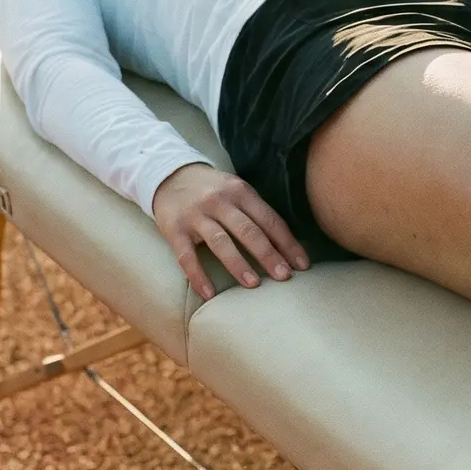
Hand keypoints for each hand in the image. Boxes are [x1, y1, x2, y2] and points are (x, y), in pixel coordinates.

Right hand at [151, 162, 308, 300]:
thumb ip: (257, 213)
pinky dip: (198, 276)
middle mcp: (219, 201)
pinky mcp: (175, 229)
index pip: (269, 219)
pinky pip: (186, 256)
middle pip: (248, 230)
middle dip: (268, 254)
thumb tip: (287, 246)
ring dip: (238, 264)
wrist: (169, 175)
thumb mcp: (237, 190)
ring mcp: (196, 215)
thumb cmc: (213, 190)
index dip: (287, 243)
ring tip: (254, 284)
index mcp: (241, 191)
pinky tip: (209, 294)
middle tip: (284, 276)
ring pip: (220, 241)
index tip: (301, 265)